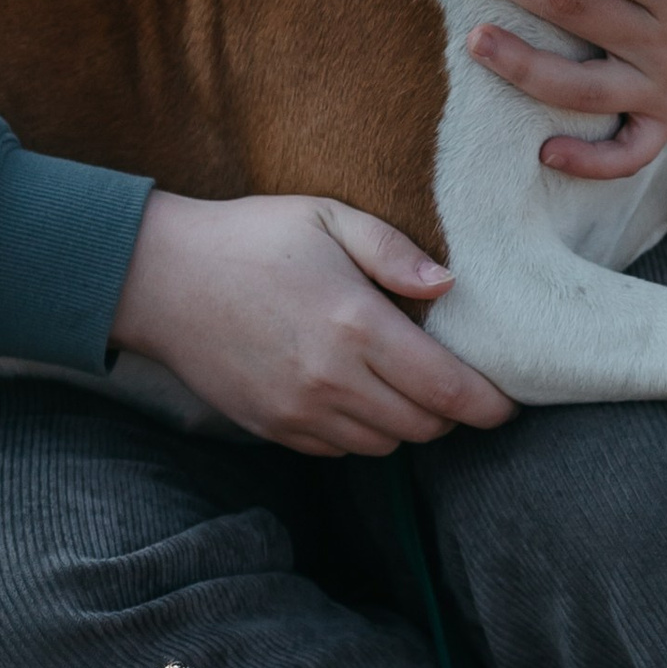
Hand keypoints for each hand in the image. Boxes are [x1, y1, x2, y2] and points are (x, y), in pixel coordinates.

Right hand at [110, 190, 515, 454]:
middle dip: (451, 415)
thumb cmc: (251, 238)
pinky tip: (355, 396)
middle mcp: (332, 379)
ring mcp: (299, 410)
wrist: (159, 278)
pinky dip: (361, 434)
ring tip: (404, 389)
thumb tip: (448, 287)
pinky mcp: (273, 427)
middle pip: (423, 428)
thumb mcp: (327, 217)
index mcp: (357, 325)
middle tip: (454, 388)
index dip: (488, 406)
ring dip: (406, 425)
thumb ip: (395, 251)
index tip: (507, 405)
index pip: (447, 390)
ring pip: (384, 446)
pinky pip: (340, 450)